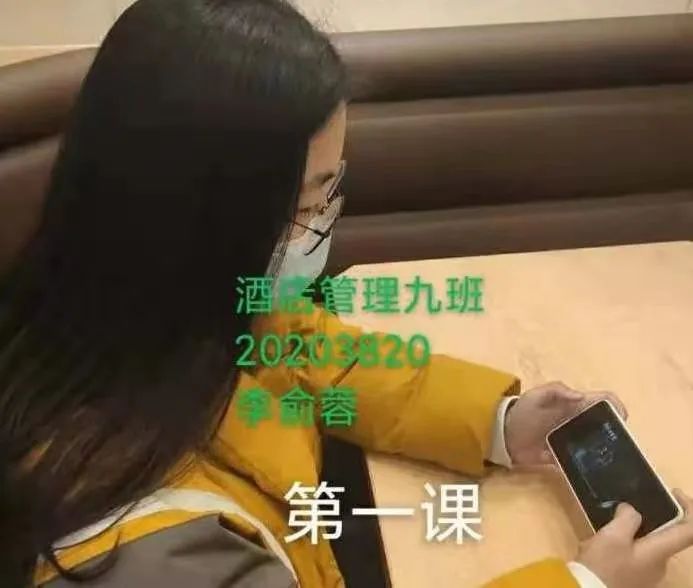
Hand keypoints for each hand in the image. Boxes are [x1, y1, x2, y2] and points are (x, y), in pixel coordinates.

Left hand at [504, 381, 626, 466]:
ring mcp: (572, 441)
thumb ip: (557, 391)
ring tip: (613, 464)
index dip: (616, 407)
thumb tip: (582, 396)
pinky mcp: (563, 458)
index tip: (621, 420)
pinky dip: (588, 468)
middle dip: (615, 435)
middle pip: (605, 426)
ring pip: (597, 446)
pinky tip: (596, 475)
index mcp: (574, 405)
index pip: (603, 401)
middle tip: (621, 448)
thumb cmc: (521, 411)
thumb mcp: (536, 396)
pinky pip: (581, 463)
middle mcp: (578, 422)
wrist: (501, 435)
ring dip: (605, 453)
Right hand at [577, 491, 692, 587]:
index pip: (689, 530)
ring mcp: (648, 573)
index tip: (674, 493)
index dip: (689, 508)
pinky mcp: (635, 577)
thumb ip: (627, 517)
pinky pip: (635, 553)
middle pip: (666, 535)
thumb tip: (631, 510)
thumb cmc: (603, 565)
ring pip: (647, 543)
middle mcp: (659, 563)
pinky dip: (623, 543)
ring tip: (605, 527)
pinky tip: (601, 544)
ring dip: (631, 531)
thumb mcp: (613, 536)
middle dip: (649, 518)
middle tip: (624, 508)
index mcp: (659, 552)